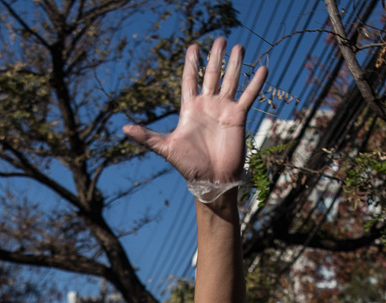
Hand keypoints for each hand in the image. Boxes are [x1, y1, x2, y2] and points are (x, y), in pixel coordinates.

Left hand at [123, 39, 266, 186]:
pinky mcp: (238, 117)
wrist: (212, 180)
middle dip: (215, 57)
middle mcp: (208, 105)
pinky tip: (262, 69)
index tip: (193, 47)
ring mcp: (224, 109)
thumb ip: (146, 136)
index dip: (191, 63)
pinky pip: (248, 96)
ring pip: (230, 81)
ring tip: (239, 46)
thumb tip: (124, 128)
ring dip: (235, 64)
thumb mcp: (165, 148)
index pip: (190, 79)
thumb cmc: (188, 166)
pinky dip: (255, 83)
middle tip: (220, 39)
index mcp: (190, 108)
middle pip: (212, 75)